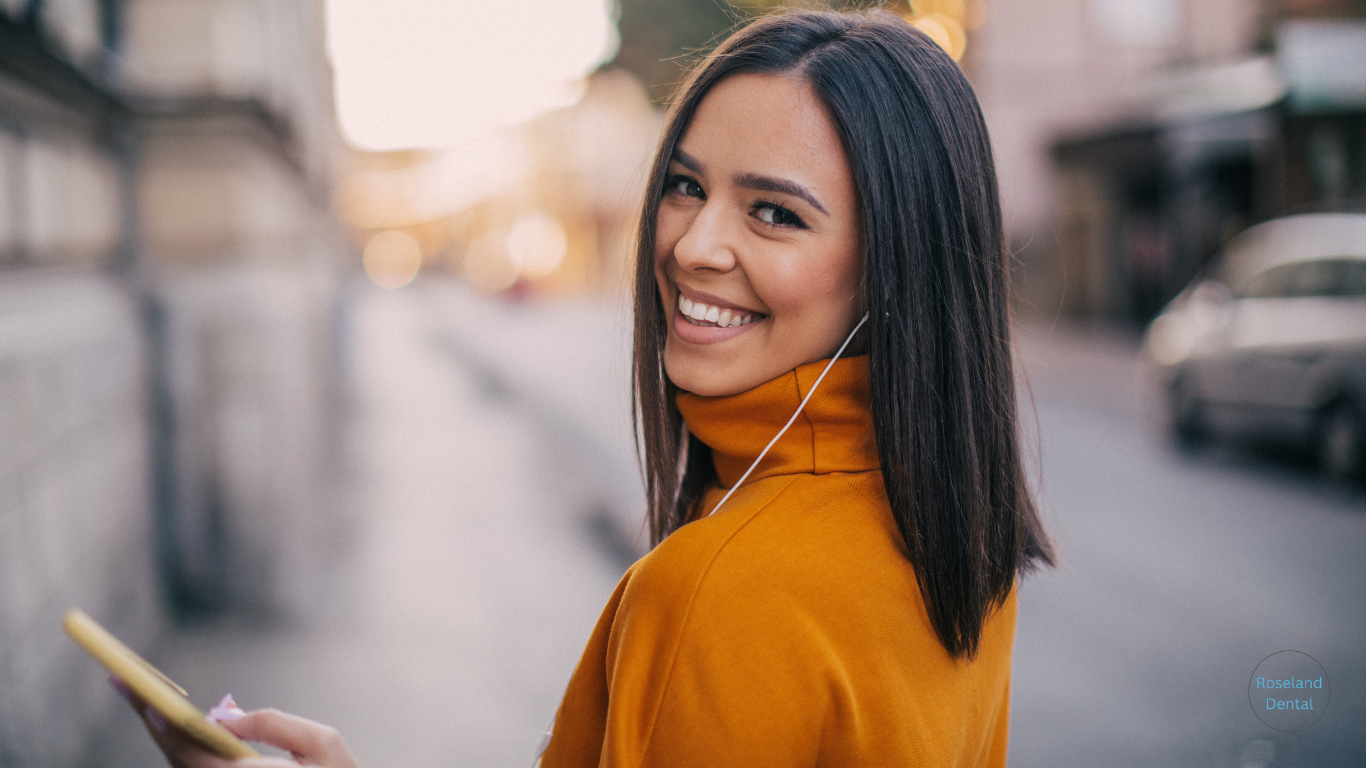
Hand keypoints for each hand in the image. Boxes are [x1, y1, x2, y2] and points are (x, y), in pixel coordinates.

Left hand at [113, 678, 360, 767]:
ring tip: (142, 696)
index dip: (168, 728)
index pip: (195, 756)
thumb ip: (273, 725)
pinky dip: (183, 748)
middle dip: (154, 721)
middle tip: (124, 683)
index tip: (147, 701)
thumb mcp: (323, 745)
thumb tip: (225, 718)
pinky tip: (174, 725)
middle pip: (179, 760)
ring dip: (165, 735)